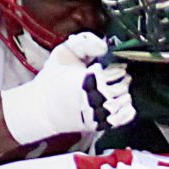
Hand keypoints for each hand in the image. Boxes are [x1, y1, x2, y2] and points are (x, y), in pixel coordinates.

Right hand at [0, 32, 134, 145]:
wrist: (40, 108)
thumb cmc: (52, 78)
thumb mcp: (63, 52)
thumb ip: (84, 43)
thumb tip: (104, 47)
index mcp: (86, 78)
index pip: (114, 73)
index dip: (117, 68)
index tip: (116, 66)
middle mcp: (93, 97)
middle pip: (120, 88)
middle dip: (123, 80)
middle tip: (122, 76)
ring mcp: (95, 113)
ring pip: (122, 103)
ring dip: (125, 94)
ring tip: (123, 88)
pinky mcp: (96, 125)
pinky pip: (120, 120)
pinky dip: (127, 112)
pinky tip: (127, 105)